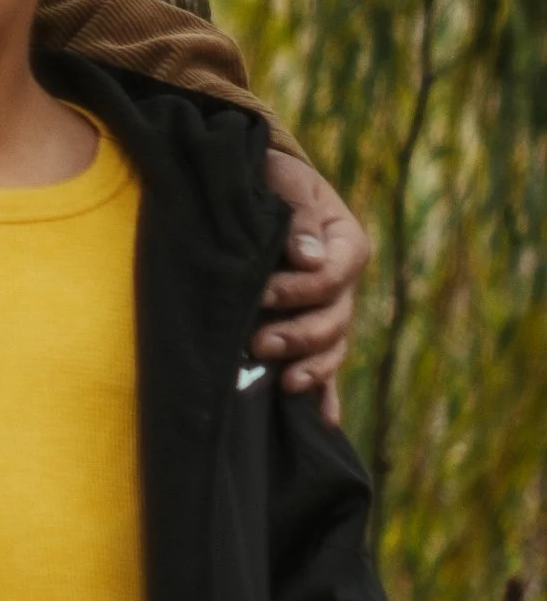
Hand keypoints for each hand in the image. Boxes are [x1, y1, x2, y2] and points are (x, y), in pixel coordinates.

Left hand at [254, 153, 370, 418]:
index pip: (333, 277)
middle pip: (334, 320)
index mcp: (345, 244)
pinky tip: (325, 423)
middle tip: (257, 344)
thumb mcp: (281, 180)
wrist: (255, 186)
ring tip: (282, 383)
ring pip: (331, 348)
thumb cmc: (268, 177)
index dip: (299, 289)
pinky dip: (326, 395)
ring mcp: (329, 310)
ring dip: (310, 368)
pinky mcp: (309, 330)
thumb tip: (309, 257)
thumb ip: (297, 214)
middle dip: (298, 335)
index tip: (261, 291)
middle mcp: (343, 282)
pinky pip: (325, 368)